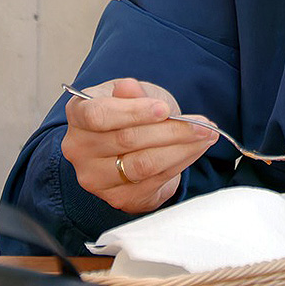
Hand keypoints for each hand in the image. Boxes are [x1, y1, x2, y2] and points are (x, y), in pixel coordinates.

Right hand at [61, 77, 218, 214]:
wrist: (135, 142)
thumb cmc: (133, 112)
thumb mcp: (135, 93)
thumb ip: (133, 92)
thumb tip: (129, 88)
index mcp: (78, 114)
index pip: (98, 115)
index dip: (134, 112)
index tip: (165, 109)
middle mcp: (79, 149)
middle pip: (128, 140)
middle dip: (172, 131)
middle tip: (203, 123)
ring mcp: (95, 178)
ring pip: (144, 164)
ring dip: (182, 149)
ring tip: (206, 135)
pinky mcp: (118, 197)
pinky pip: (155, 181)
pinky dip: (181, 163)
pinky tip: (195, 150)